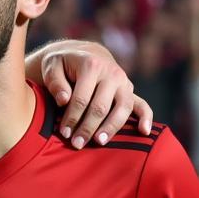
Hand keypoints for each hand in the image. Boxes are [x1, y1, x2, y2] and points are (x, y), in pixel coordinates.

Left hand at [38, 42, 153, 147]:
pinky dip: (146, 118)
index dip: (72, 118)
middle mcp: (111, 73)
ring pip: (122, 108)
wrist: (83, 54)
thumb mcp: (52, 67)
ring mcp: (123, 82)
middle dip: (87, 127)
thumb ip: (55, 82)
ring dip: (111, 127)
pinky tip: (145, 132)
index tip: (64, 133)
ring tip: (99, 142)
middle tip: (77, 143)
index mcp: (91, 65)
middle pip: (101, 106)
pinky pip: (142, 104)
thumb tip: (64, 100)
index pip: (81, 98)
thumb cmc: (64, 64)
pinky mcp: (130, 91)